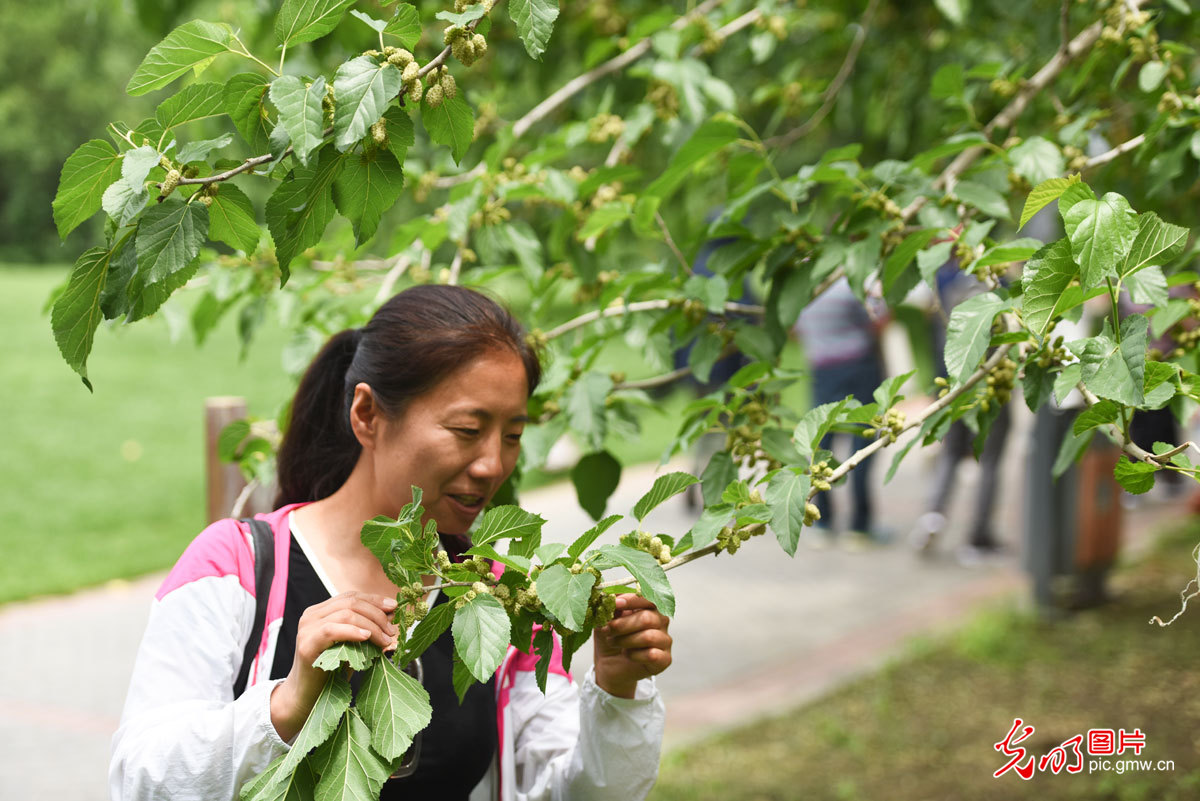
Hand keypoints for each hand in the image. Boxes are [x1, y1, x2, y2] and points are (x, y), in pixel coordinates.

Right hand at [270, 592, 398, 741]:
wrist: (306, 697)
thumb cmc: (331, 673)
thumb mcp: (352, 646)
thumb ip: (366, 629)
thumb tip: (391, 616)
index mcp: (321, 611)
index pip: (352, 596)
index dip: (375, 600)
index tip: (394, 607)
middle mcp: (311, 615)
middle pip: (351, 602)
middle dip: (377, 614)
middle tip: (392, 630)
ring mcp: (307, 628)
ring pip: (345, 614)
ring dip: (371, 624)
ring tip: (385, 639)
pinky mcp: (306, 644)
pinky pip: (332, 630)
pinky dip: (353, 631)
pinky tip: (366, 636)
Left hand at [592, 594, 671, 698]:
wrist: (610, 666)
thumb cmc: (611, 638)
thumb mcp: (605, 621)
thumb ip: (609, 608)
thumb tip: (607, 595)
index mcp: (649, 607)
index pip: (647, 598)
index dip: (631, 600)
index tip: (614, 603)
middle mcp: (661, 621)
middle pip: (647, 618)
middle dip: (622, 625)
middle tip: (607, 630)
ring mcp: (665, 640)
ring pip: (648, 637)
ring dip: (625, 640)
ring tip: (612, 642)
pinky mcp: (665, 659)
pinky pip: (652, 655)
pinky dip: (634, 655)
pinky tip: (627, 654)